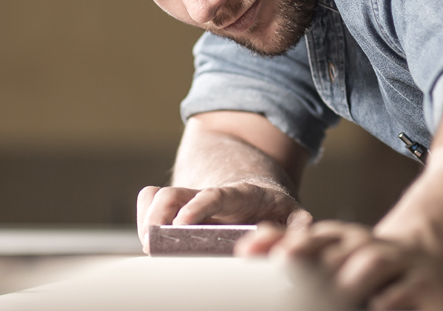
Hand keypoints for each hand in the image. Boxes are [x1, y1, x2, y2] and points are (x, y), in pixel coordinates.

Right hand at [136, 182, 312, 252]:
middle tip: (153, 243)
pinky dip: (143, 217)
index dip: (199, 206)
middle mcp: (208, 194)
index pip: (216, 194)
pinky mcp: (177, 208)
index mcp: (239, 195)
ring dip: (147, 220)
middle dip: (159, 215)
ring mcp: (190, 200)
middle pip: (175, 194)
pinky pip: (151, 201)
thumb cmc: (274, 210)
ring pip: (159, 198)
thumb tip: (298, 234)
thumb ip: (297, 224)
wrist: (258, 194)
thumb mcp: (291, 214)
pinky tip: (148, 241)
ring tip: (149, 247)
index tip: (183, 223)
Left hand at [235, 221, 442, 309]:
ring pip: (370, 264)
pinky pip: (404, 292)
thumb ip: (292, 246)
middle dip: (310, 265)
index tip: (257, 254)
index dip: (283, 243)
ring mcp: (394, 261)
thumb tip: (248, 246)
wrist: (430, 260)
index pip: (308, 236)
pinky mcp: (423, 284)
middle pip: (335, 251)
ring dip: (348, 280)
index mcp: (340, 238)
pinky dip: (389, 301)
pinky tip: (375, 307)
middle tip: (284, 280)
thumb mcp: (333, 250)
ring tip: (328, 298)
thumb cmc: (370, 262)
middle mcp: (364, 245)